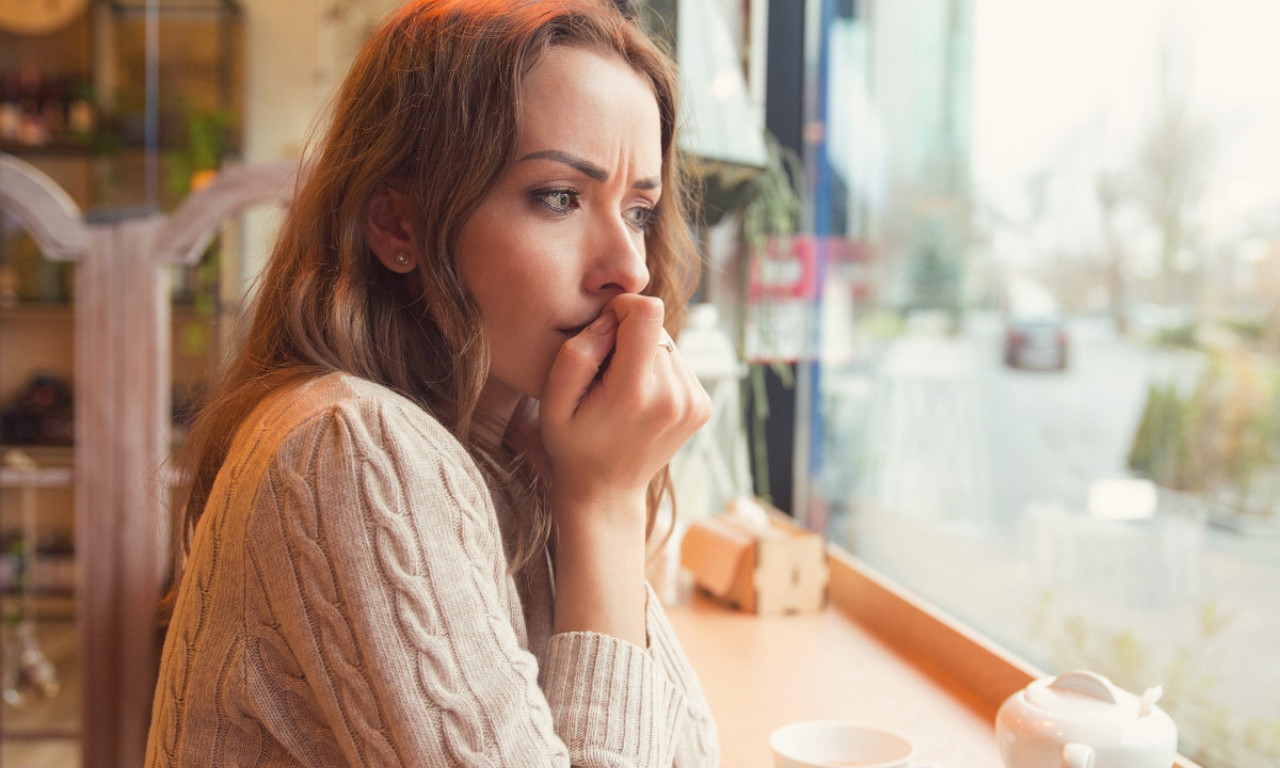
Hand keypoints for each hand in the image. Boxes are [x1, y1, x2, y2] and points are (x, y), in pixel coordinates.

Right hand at [539, 293, 711, 526]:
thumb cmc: (573, 442)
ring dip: (645, 355)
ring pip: (669, 344)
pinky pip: (679, 363)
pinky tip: (640, 399)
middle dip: (629, 337)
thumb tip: (613, 318)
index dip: (622, 309)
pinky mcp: (703, 406)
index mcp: (634, 392)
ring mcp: (693, 402)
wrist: (607, 490)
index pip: (648, 312)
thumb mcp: (553, 400)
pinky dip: (659, 372)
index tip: (604, 332)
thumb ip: (579, 352)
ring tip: (622, 390)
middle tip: (606, 374)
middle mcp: (673, 396)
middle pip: (657, 327)